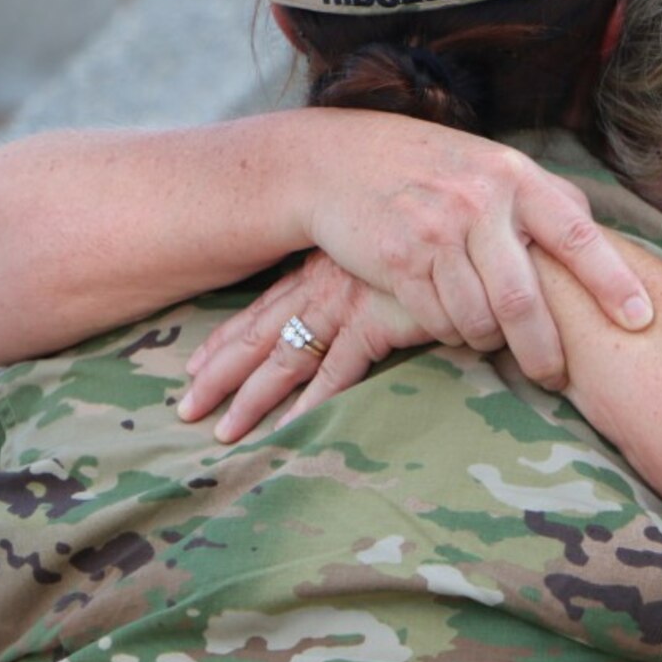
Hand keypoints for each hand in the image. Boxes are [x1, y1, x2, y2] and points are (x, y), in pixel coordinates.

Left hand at [178, 251, 429, 441]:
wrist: (477, 228)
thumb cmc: (446, 237)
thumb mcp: (395, 250)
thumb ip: (376, 273)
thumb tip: (364, 297)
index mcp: (325, 264)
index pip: (266, 306)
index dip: (228, 337)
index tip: (196, 364)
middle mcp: (325, 283)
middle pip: (259, 334)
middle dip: (218, 373)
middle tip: (184, 407)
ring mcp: (346, 301)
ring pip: (284, 358)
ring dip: (251, 398)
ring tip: (224, 433)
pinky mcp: (374, 321)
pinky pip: (334, 373)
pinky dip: (310, 404)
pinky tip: (287, 430)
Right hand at [303, 128, 653, 390]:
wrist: (343, 160)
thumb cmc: (438, 170)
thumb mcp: (496, 168)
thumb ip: (548, 201)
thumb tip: (607, 242)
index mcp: (517, 177)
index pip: (577, 234)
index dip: (613, 281)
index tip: (641, 319)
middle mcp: (480, 201)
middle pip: (523, 300)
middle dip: (545, 351)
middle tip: (556, 378)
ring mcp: (436, 230)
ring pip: (479, 319)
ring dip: (488, 341)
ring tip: (490, 335)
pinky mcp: (397, 259)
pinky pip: (437, 321)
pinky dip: (450, 332)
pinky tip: (449, 317)